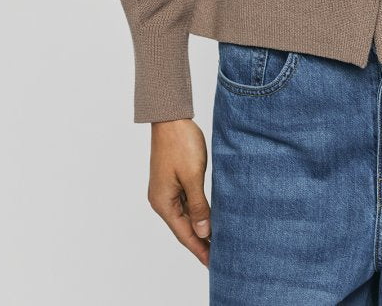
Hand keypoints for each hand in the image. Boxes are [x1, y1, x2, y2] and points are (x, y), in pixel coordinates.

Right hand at [148, 118, 210, 266]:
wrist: (171, 118)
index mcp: (163, 202)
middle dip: (201, 241)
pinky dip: (198, 212)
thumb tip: (203, 230)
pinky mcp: (172, 180)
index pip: (184, 234)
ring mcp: (166, 190)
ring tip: (218, 240)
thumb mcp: (192, 176)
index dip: (200, 249)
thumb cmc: (181, 143)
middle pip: (184, 227)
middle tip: (220, 256)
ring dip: (200, 227)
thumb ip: (198, 205)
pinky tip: (209, 217)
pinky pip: (186, 202)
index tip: (214, 263)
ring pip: (186, 215)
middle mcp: (161, 200)